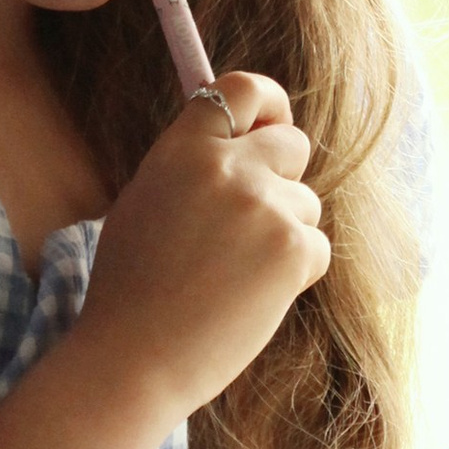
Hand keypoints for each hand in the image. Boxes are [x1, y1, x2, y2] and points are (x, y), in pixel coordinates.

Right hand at [75, 70, 328, 424]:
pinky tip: (251, 297)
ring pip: (307, 203)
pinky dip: (295, 273)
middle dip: (284, 179)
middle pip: (293, 144)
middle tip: (254, 222)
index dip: (269, 104)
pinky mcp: (292, 249)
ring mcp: (264, 205)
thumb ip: (192, 167)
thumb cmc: (132, 291)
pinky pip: (316, 247)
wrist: (133, 358)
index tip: (272, 124)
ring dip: (285, 234)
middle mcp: (227, 167)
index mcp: (181, 149)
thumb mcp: (147, 201)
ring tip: (234, 275)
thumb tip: (243, 146)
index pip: (242, 89)